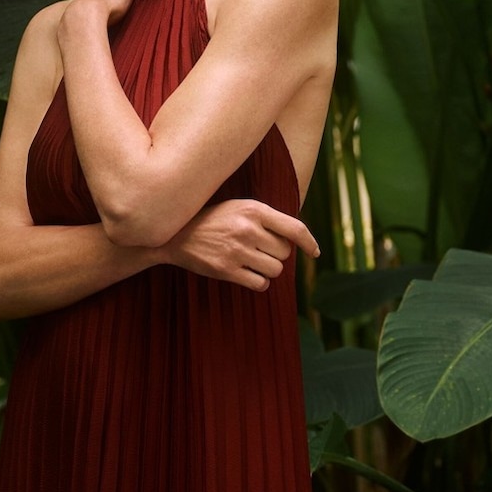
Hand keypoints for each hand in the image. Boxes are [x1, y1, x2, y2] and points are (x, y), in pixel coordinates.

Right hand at [159, 199, 319, 290]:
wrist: (176, 234)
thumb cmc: (215, 219)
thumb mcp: (241, 207)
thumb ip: (268, 218)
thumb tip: (299, 238)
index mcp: (255, 210)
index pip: (295, 228)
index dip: (309, 242)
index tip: (314, 252)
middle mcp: (248, 229)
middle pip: (285, 253)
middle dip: (277, 254)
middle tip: (260, 250)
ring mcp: (237, 250)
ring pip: (275, 270)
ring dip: (269, 269)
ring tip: (253, 261)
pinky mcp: (226, 270)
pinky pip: (261, 284)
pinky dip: (259, 282)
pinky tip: (247, 273)